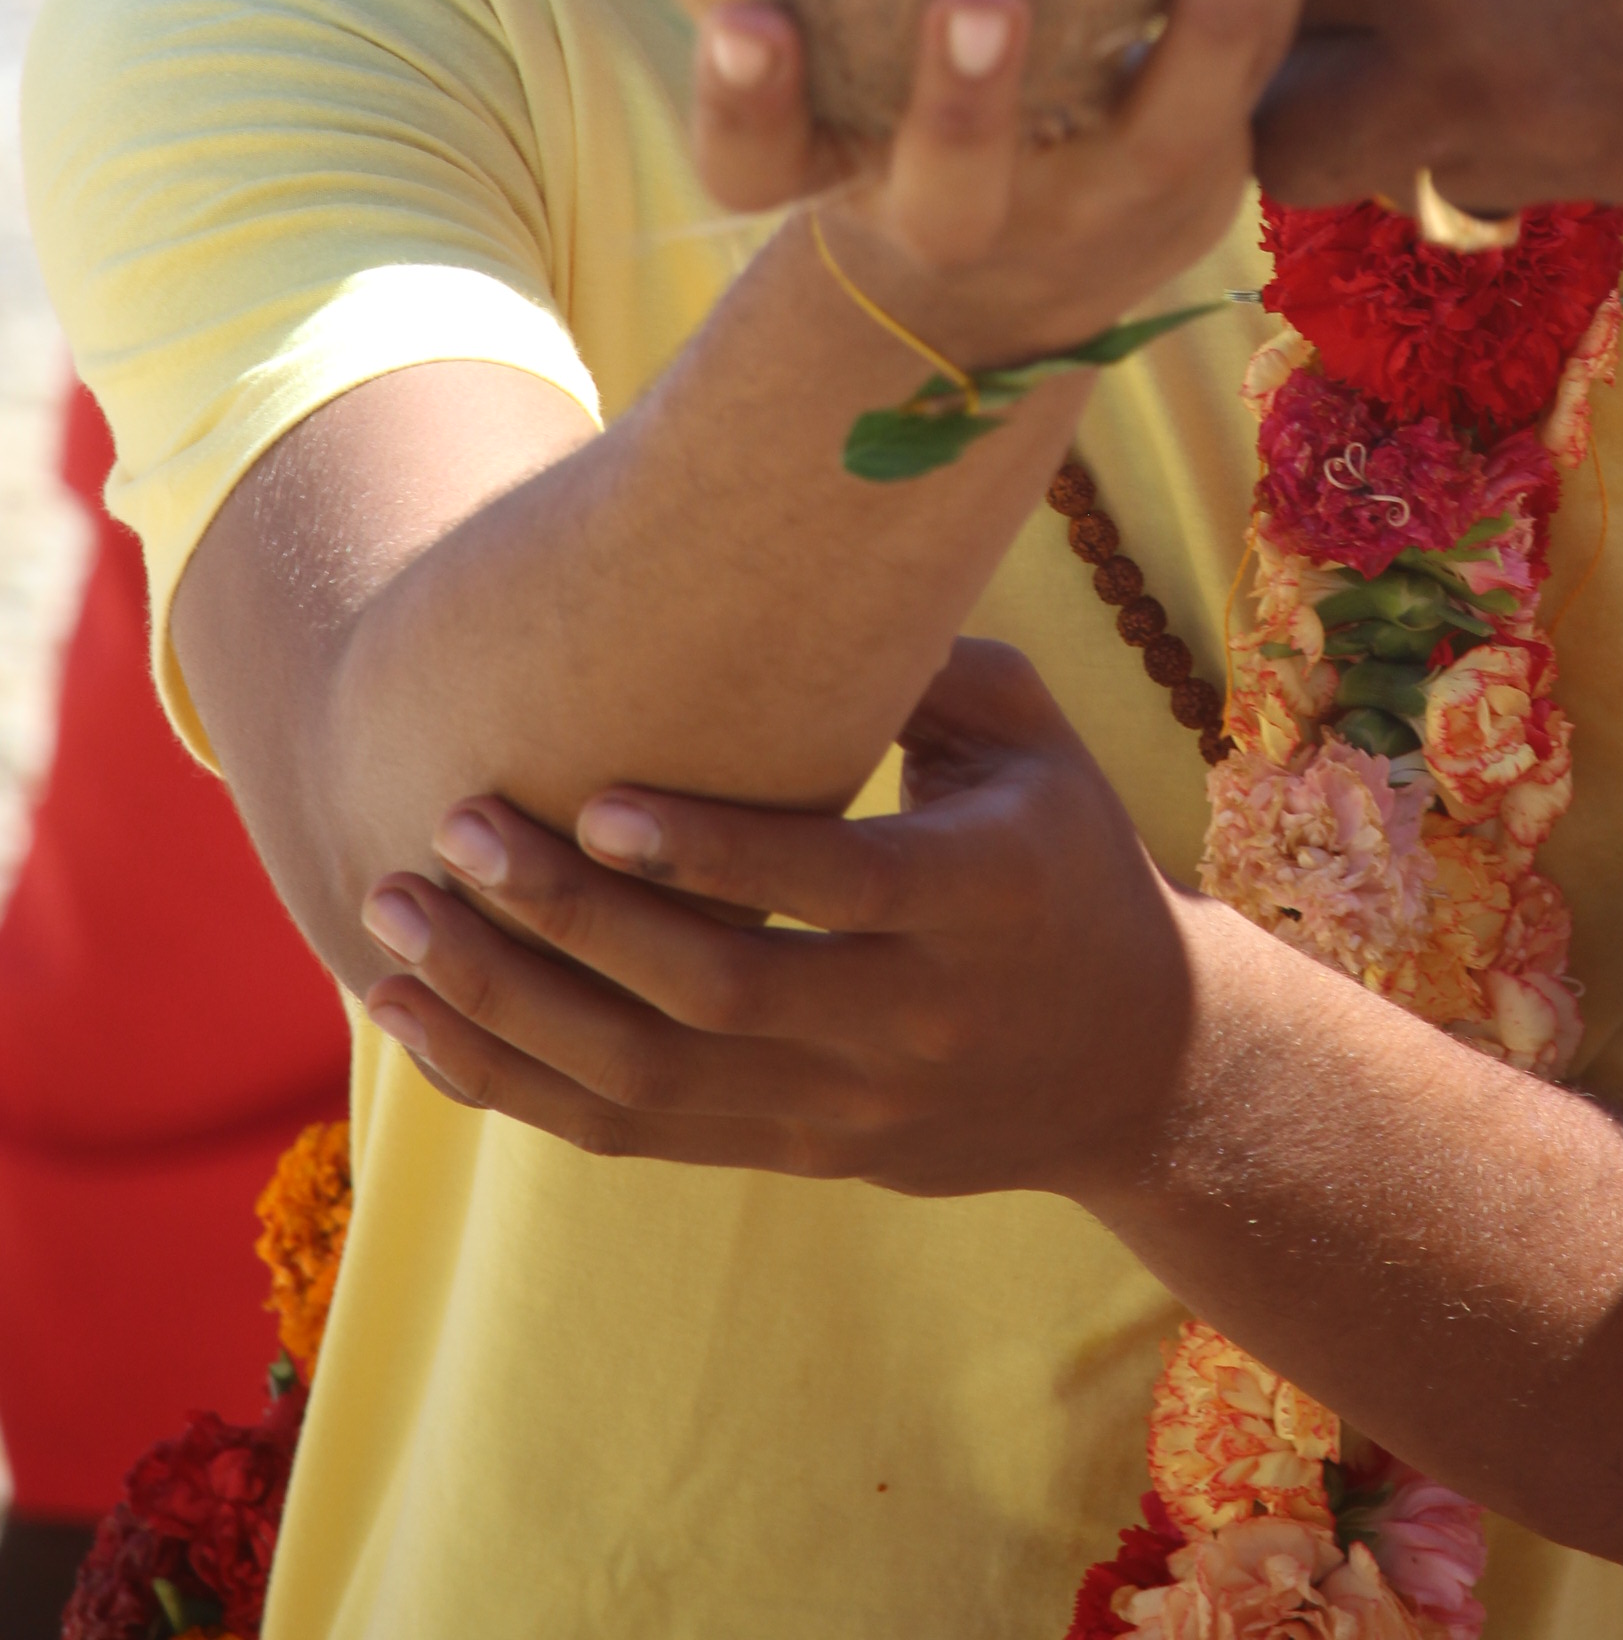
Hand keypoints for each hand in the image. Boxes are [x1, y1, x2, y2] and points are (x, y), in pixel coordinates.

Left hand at [358, 640, 1194, 1193]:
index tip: (597, 795)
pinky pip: (630, 1134)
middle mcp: (916, 1018)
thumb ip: (926, 663)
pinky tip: (422, 1020)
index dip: (716, 853)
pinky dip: (515, 1081)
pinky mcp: (793, 1150)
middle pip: (718, 995)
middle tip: (452, 829)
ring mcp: (846, 1107)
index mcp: (987, 900)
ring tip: (394, 921)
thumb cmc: (1067, 856)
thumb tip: (798, 565)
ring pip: (649, 1083)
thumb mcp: (1036, 741)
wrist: (1134, 1063)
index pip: (840, 887)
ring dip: (507, 1008)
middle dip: (569, 918)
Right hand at [688, 0, 1335, 370]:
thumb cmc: (886, 106)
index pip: (755, 160)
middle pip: (954, 182)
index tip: (740, 19)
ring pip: (1158, 126)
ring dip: (1205, 1)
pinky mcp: (1207, 162)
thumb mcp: (819, 66)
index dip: (744, 98)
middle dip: (964, 97)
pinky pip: (1262, 58)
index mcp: (831, 176)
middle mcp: (960, 214)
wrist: (1013, 279)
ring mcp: (1100, 201)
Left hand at [1261, 0, 1622, 211]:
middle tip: (1331, 33)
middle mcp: (1486, 67)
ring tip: (1499, 22)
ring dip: (1424, 120)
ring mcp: (1580, 145)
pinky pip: (1554, 179)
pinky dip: (1550, 129)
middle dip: (1285, 100)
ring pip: (1423, 180)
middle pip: (1286, 153)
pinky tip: (1618, 36)